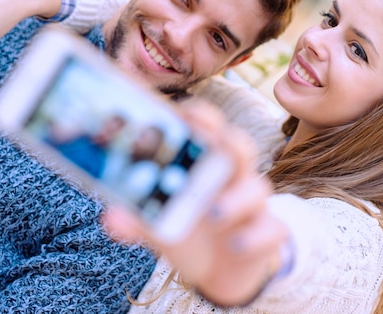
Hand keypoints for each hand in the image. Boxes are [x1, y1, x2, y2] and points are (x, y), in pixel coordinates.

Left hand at [102, 100, 288, 306]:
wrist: (220, 272)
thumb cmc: (189, 231)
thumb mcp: (158, 225)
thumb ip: (136, 219)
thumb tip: (111, 217)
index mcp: (204, 165)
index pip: (208, 129)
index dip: (201, 117)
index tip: (184, 111)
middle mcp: (231, 178)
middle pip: (240, 148)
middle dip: (230, 141)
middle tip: (217, 143)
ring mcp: (252, 206)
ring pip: (258, 189)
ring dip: (238, 198)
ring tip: (214, 214)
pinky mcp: (267, 234)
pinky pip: (272, 230)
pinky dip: (256, 236)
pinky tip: (237, 244)